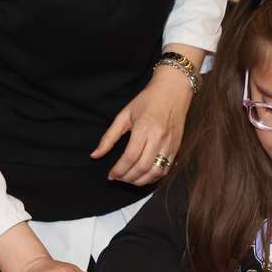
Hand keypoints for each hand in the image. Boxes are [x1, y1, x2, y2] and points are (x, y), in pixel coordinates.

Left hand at [90, 63, 191, 186]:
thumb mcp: (124, 115)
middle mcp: (159, 138)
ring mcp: (170, 144)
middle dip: (127, 178)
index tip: (111, 175)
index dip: (118, 170)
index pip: (130, 157)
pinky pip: (166, 169)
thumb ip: (109, 137)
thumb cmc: (148, 100)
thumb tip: (95, 155)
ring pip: (155, 172)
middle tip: (118, 178)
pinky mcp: (177, 148)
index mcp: (144, 128)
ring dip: (141, 181)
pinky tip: (144, 176)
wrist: (173, 91)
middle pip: (142, 168)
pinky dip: (153, 177)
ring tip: (129, 179)